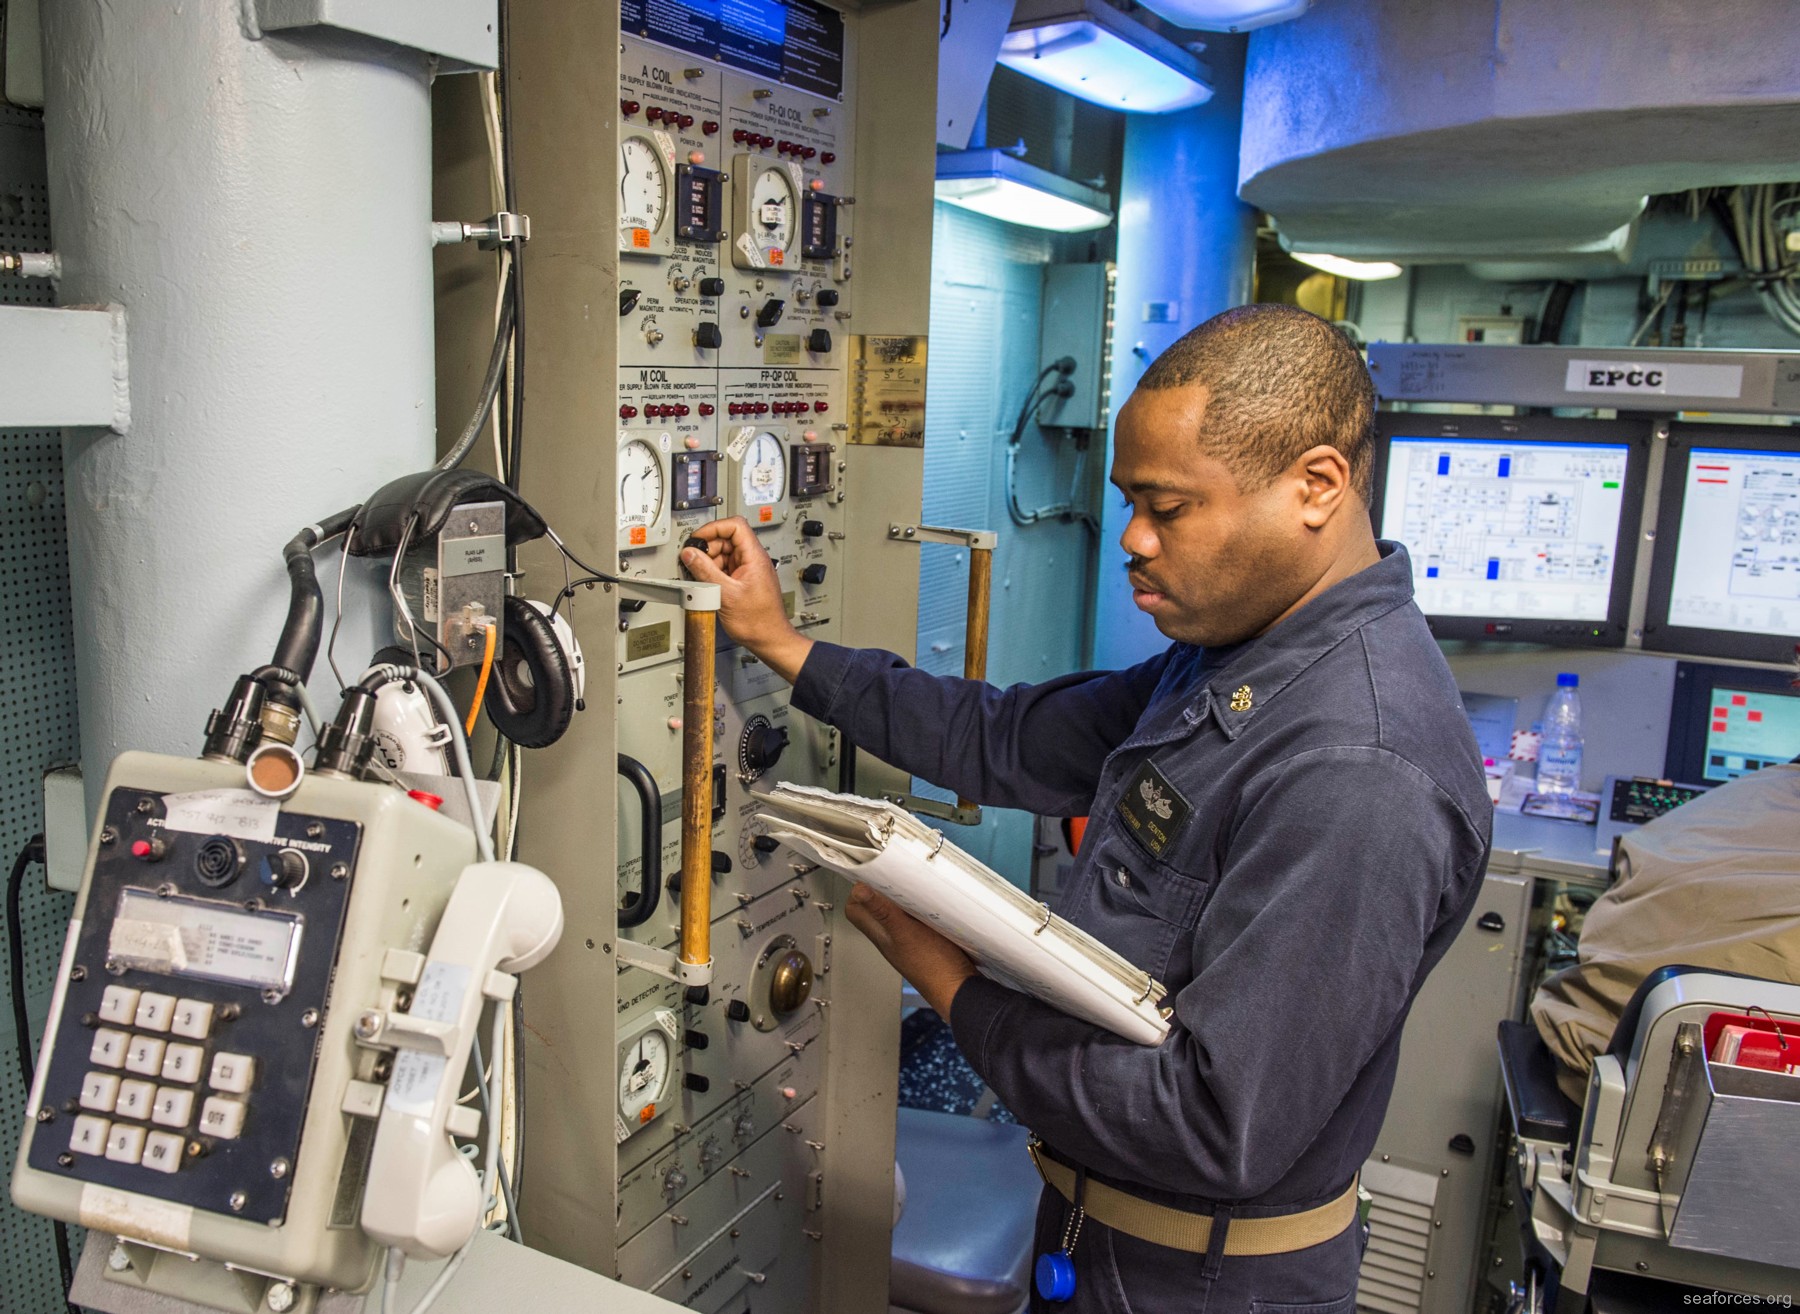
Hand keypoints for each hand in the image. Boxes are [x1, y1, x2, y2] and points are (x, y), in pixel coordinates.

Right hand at [680, 518, 813, 681]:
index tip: (698, 539)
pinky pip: (725, 568)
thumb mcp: (725, 593)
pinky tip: (709, 585)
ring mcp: (748, 570)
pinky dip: (714, 573)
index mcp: (754, 557)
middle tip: (695, 561)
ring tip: (702, 577)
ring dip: (709, 562)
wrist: (769, 639)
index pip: (735, 526)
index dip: (714, 528)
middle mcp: (753, 560)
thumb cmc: (758, 622)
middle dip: (708, 548)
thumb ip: (705, 571)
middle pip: (727, 539)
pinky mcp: (743, 580)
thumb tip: (690, 554)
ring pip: (724, 554)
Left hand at [844, 884, 978, 1019]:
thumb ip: (883, 912)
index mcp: (881, 935)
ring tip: (913, 886)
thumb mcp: (905, 932)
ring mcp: (910, 940)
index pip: (855, 910)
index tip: (868, 873)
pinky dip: (922, 908)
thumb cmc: (933, 968)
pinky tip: (932, 904)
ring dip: (903, 898)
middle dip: (882, 889)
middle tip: (893, 876)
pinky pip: (918, 918)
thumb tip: (859, 891)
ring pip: (897, 912)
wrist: (959, 990)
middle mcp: (892, 938)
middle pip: (875, 908)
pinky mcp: (928, 941)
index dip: (858, 891)